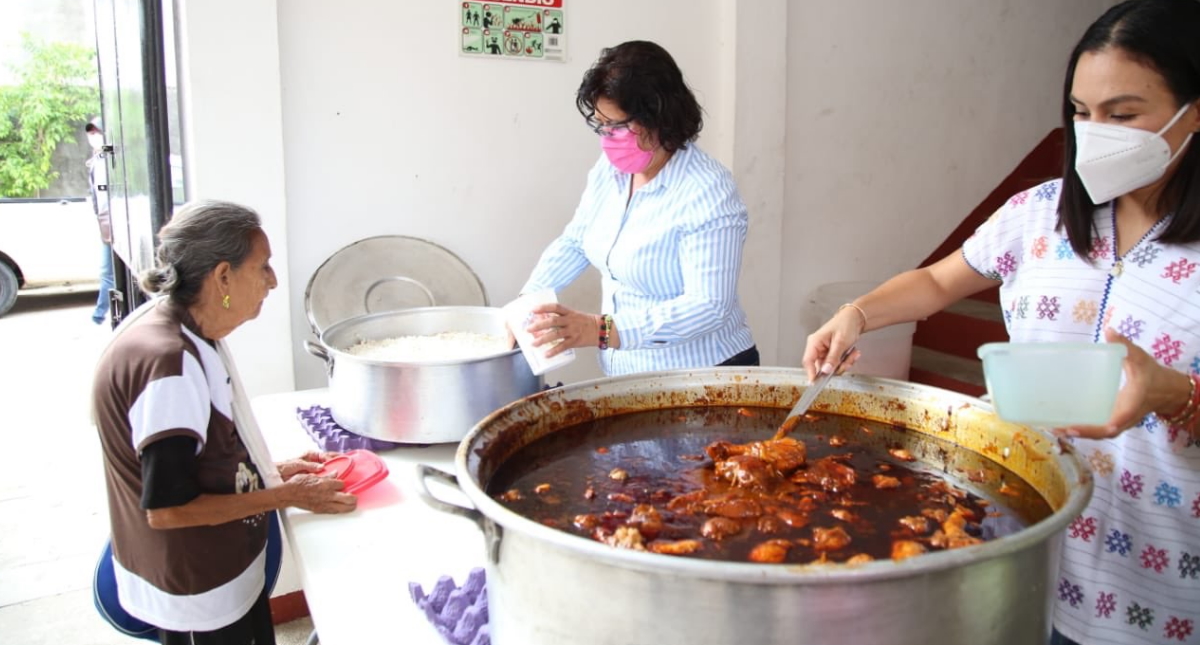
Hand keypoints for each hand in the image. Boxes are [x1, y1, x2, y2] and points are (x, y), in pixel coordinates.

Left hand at [277, 451, 339, 480]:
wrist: (276, 477)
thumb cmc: (284, 467)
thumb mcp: (297, 464)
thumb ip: (309, 465)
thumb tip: (321, 467)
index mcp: (311, 455)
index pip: (326, 455)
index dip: (333, 458)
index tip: (340, 461)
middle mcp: (314, 463)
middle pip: (329, 462)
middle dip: (338, 463)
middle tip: (346, 465)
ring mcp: (314, 471)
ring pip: (327, 470)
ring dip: (334, 472)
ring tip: (343, 473)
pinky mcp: (313, 479)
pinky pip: (323, 478)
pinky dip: (328, 480)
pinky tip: (333, 482)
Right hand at [281, 473, 356, 513]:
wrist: (288, 494)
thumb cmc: (297, 483)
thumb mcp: (312, 475)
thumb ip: (326, 475)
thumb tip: (335, 473)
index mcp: (325, 484)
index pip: (342, 484)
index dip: (343, 484)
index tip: (341, 484)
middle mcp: (327, 495)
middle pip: (348, 498)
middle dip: (353, 498)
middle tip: (355, 497)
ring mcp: (324, 504)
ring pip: (343, 508)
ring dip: (350, 506)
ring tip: (352, 504)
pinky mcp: (320, 510)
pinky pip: (334, 511)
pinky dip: (340, 510)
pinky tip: (341, 509)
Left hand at [526, 303, 596, 356]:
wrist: (600, 329)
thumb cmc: (584, 322)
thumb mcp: (573, 315)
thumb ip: (560, 318)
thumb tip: (542, 321)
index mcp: (569, 312)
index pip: (555, 307)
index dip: (543, 308)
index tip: (532, 310)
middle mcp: (570, 321)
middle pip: (552, 321)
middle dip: (539, 325)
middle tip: (528, 329)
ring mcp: (573, 331)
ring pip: (556, 334)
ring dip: (543, 339)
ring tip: (534, 344)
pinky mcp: (575, 341)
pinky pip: (563, 346)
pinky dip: (554, 351)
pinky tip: (546, 354)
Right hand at [802, 308, 864, 381]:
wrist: (855, 318)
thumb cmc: (845, 324)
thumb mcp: (840, 342)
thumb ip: (833, 358)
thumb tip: (825, 371)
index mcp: (814, 342)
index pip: (808, 361)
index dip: (811, 373)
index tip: (816, 383)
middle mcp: (817, 348)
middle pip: (822, 367)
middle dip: (837, 367)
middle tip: (847, 362)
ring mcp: (824, 352)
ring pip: (831, 367)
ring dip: (844, 363)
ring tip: (852, 354)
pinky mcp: (832, 354)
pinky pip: (837, 364)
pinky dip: (846, 360)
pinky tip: (853, 353)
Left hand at [1059, 328, 1187, 438]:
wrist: (1167, 391)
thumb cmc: (1152, 374)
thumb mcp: (1140, 358)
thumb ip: (1125, 346)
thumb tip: (1109, 330)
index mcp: (1132, 403)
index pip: (1121, 418)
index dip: (1109, 424)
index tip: (1097, 427)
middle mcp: (1125, 417)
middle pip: (1104, 432)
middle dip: (1085, 432)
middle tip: (1061, 428)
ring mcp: (1119, 421)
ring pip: (1099, 433)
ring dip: (1080, 434)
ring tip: (1056, 429)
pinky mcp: (1114, 420)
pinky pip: (1098, 429)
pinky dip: (1083, 430)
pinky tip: (1064, 425)